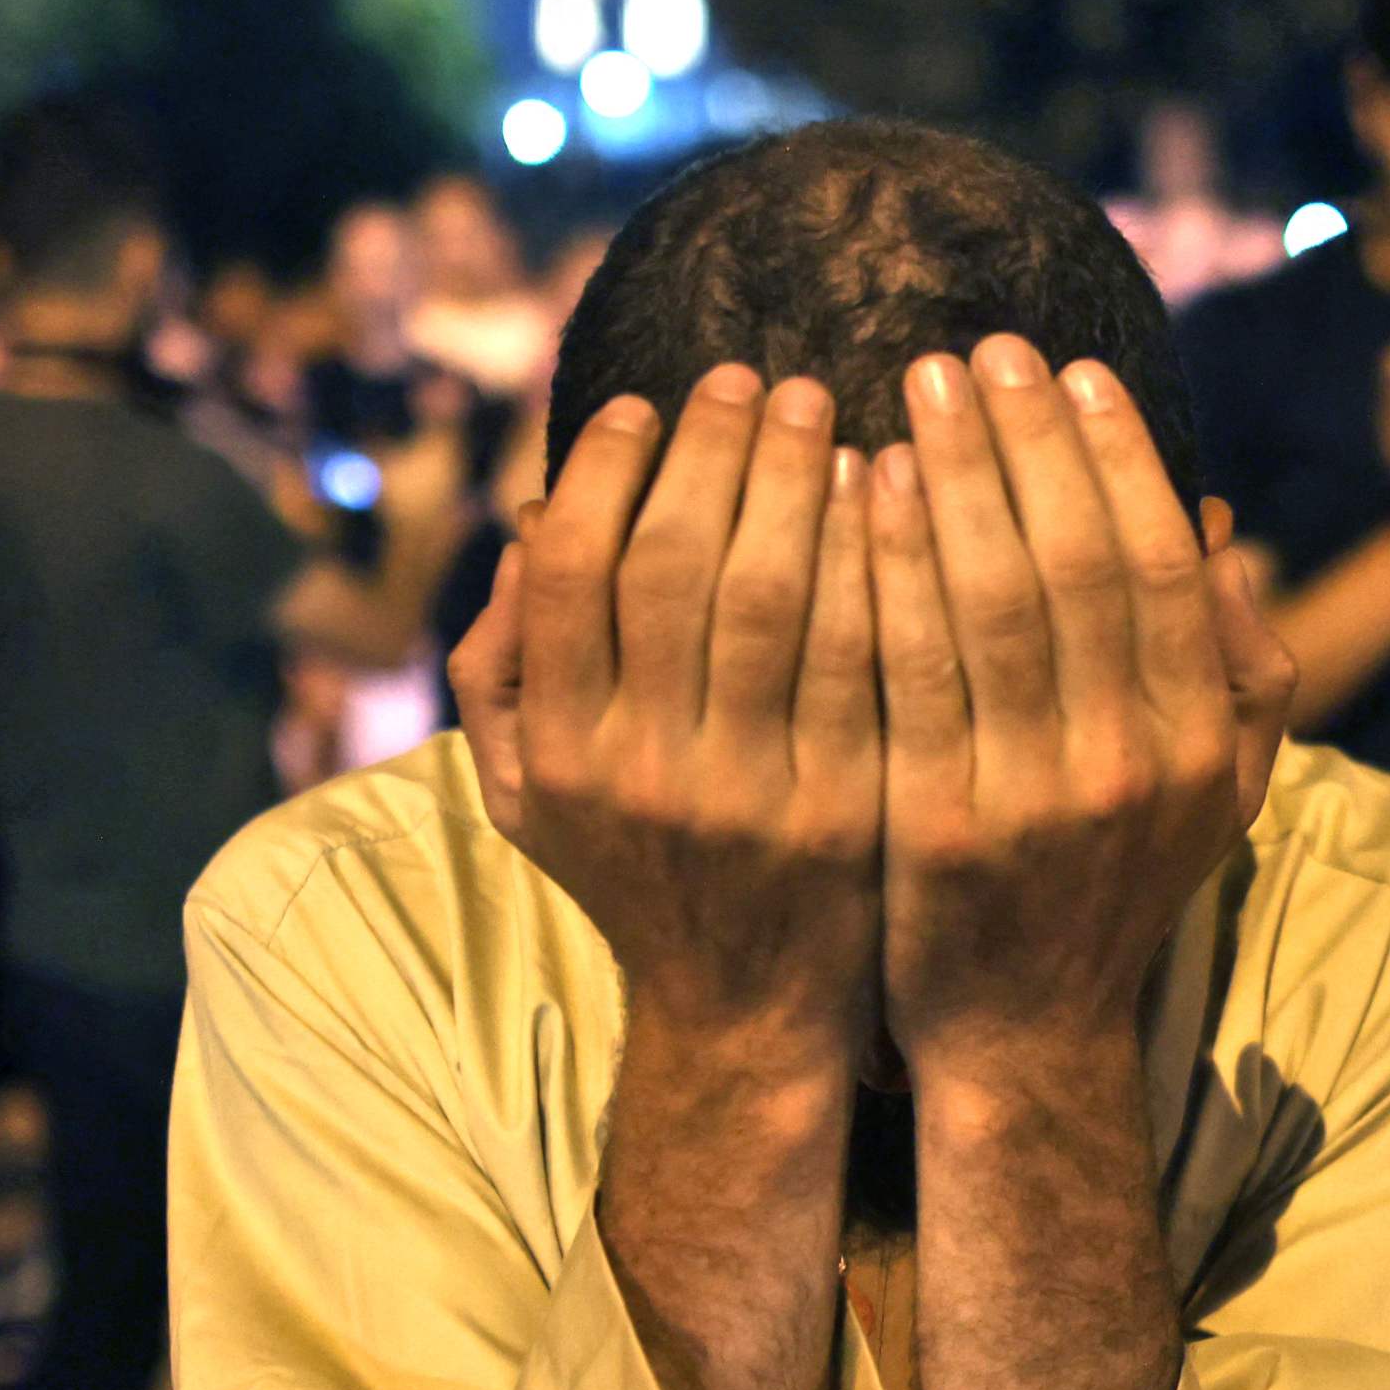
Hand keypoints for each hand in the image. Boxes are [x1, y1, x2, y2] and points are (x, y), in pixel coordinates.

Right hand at [449, 364, 877, 1073]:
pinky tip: (885, 491)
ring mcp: (747, 791)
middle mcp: (642, 769)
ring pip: (772, 597)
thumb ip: (504, 664)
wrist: (745, 1011)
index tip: (643, 403)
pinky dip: (871, 560)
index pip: (571, 572)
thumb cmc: (636, 875)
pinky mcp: (845, 806)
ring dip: (795, 482)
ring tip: (814, 408)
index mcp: (558, 750)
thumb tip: (534, 522)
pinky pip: (862, 654)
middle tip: (749, 378)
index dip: (607, 472)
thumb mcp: (528, 792)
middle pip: (673, 565)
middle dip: (712, 450)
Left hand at [870, 338, 1293, 1068]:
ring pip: (994, 605)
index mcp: (1200, 740)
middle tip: (977, 347)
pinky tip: (860, 493)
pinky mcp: (942, 830)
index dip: (1117, 454)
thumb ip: (1236, 664)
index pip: (1158, 563)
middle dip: (1027, 441)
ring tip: (914, 388)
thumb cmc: (1112, 885)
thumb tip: (1219, 525)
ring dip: (954, 481)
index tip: (1071, 367)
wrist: (1025, 1032)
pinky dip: (891, 572)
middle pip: (1077, 564)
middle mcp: (1131, 766)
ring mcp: (1036, 801)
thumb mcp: (1214, 790)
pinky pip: (914, 673)